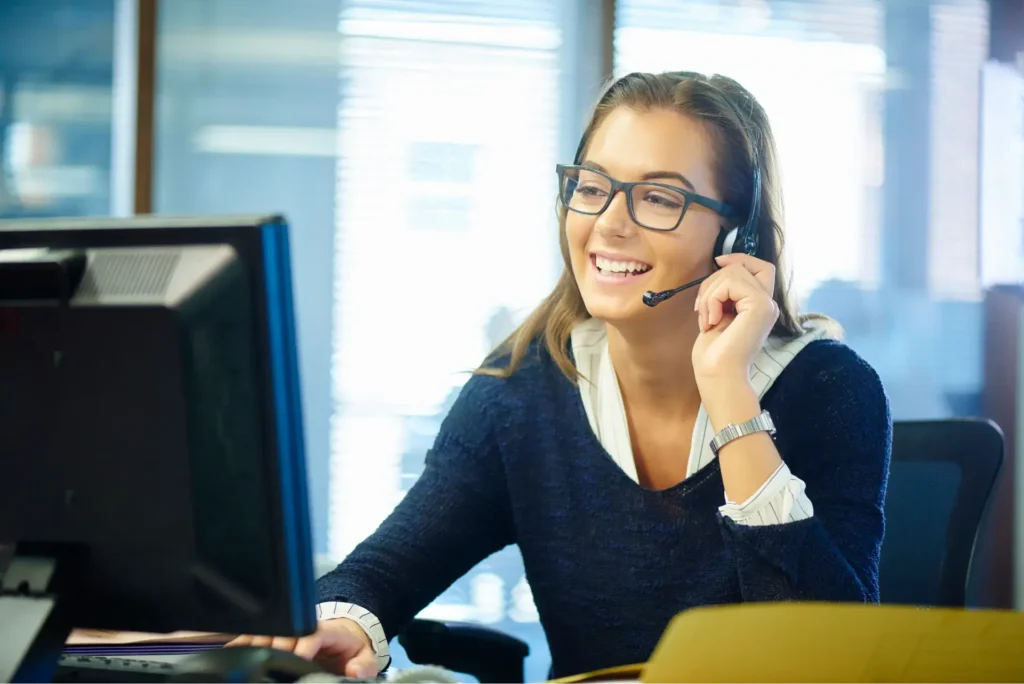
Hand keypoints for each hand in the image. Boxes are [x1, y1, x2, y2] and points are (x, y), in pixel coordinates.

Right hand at [226, 619, 376, 677]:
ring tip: (237, 653)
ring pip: (266, 631)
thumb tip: (355, 671)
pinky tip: (230, 651)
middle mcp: (302, 628)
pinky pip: (257, 637)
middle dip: (273, 643)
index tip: (297, 657)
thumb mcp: (364, 656)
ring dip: (252, 641)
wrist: (342, 636)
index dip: (302, 645)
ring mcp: (287, 631)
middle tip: (262, 659)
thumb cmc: (349, 649)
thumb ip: (363, 664)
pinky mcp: (276, 637)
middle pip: (283, 631)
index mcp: (326, 630)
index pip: (311, 633)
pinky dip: (242, 643)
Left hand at [691, 253, 778, 386]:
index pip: (761, 267)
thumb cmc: (714, 354)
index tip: (718, 262)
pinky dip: (712, 299)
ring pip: (733, 272)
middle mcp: (768, 303)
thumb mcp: (718, 313)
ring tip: (706, 319)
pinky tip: (711, 322)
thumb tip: (722, 264)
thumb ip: (725, 292)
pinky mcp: (760, 306)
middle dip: (713, 281)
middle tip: (701, 309)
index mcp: (759, 306)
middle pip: (742, 266)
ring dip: (709, 293)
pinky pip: (730, 283)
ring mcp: (767, 304)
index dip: (740, 258)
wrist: (717, 376)